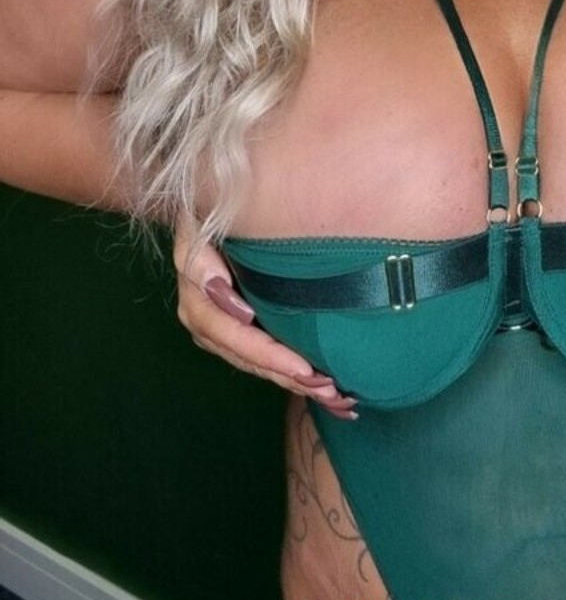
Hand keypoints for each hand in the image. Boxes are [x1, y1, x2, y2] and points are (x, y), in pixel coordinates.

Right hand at [173, 225, 358, 418]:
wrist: (221, 203)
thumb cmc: (219, 206)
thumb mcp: (203, 223)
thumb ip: (203, 257)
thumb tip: (217, 287)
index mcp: (197, 292)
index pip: (228, 331)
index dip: (264, 352)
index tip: (302, 368)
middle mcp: (205, 313)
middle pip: (246, 355)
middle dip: (288, 376)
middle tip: (329, 388)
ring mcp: (221, 323)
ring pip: (256, 362)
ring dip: (293, 381)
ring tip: (334, 396)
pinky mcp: (238, 326)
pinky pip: (262, 355)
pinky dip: (290, 372)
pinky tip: (322, 385)